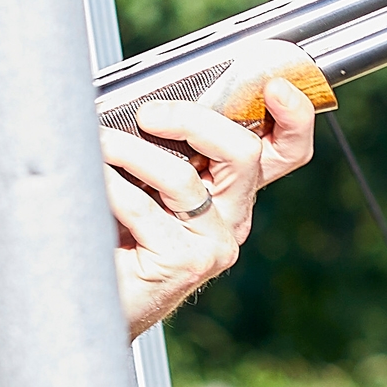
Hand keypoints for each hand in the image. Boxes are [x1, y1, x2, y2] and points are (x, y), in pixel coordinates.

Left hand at [110, 74, 318, 333]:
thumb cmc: (115, 232)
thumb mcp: (147, 178)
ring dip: (132, 151)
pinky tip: (92, 179)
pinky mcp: (185, 264)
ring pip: (184, 177)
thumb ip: (164, 145)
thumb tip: (148, 98)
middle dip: (194, 119)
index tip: (275, 87)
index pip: (285, 151)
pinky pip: (145, 207)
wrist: (92, 299)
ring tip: (100, 143)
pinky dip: (111, 185)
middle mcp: (232, 217)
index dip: (295, 117)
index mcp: (231, 191)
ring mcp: (214, 245)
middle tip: (148, 114)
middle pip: (244, 153)